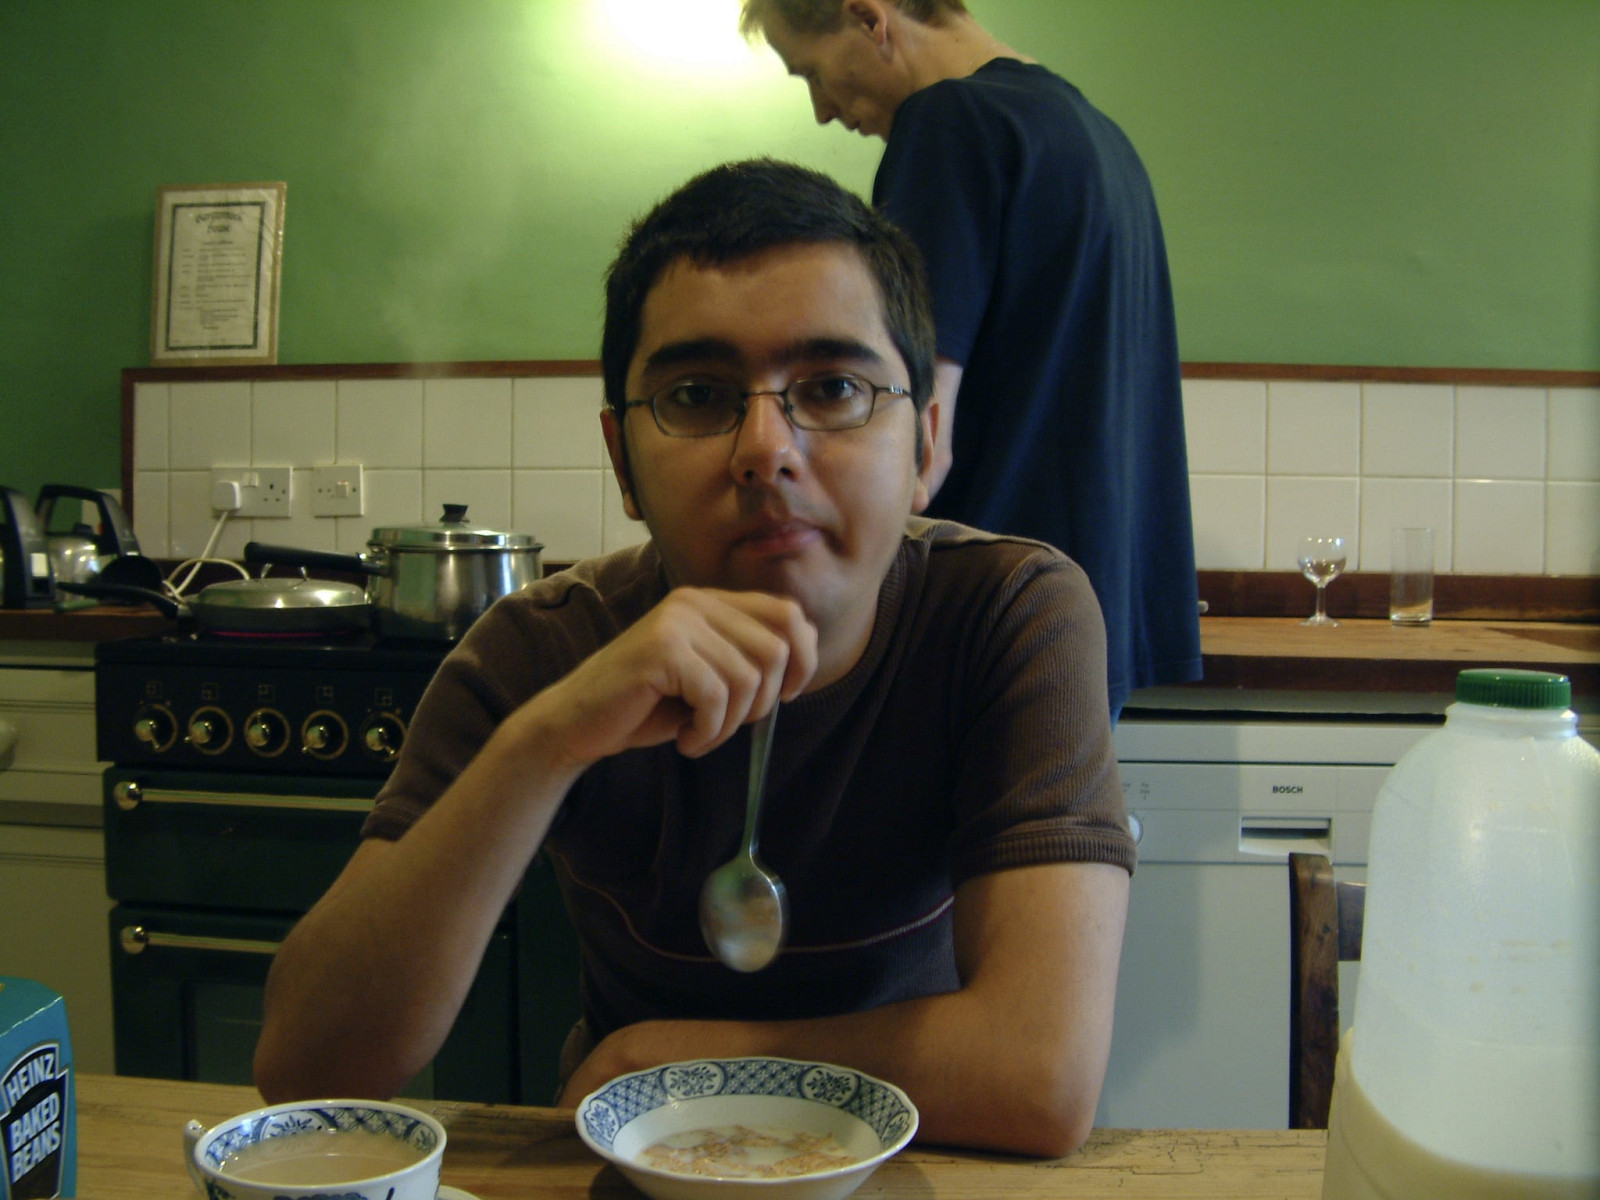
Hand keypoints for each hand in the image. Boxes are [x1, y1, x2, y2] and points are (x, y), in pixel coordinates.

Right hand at [521, 587, 816, 767]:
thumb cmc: (645, 706)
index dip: (802, 658)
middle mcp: (696, 602)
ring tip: (700, 734)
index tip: (785, 695)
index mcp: (711, 602)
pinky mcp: (662, 649)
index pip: (788, 614)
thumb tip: (799, 668)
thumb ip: (745, 660)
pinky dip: (708, 731)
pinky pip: (716, 697)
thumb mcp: (707, 676)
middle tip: (727, 724)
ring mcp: (677, 622)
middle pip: (776, 650)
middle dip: (761, 702)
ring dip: (730, 724)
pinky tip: (685, 739)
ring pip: (747, 679)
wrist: (576, 722)